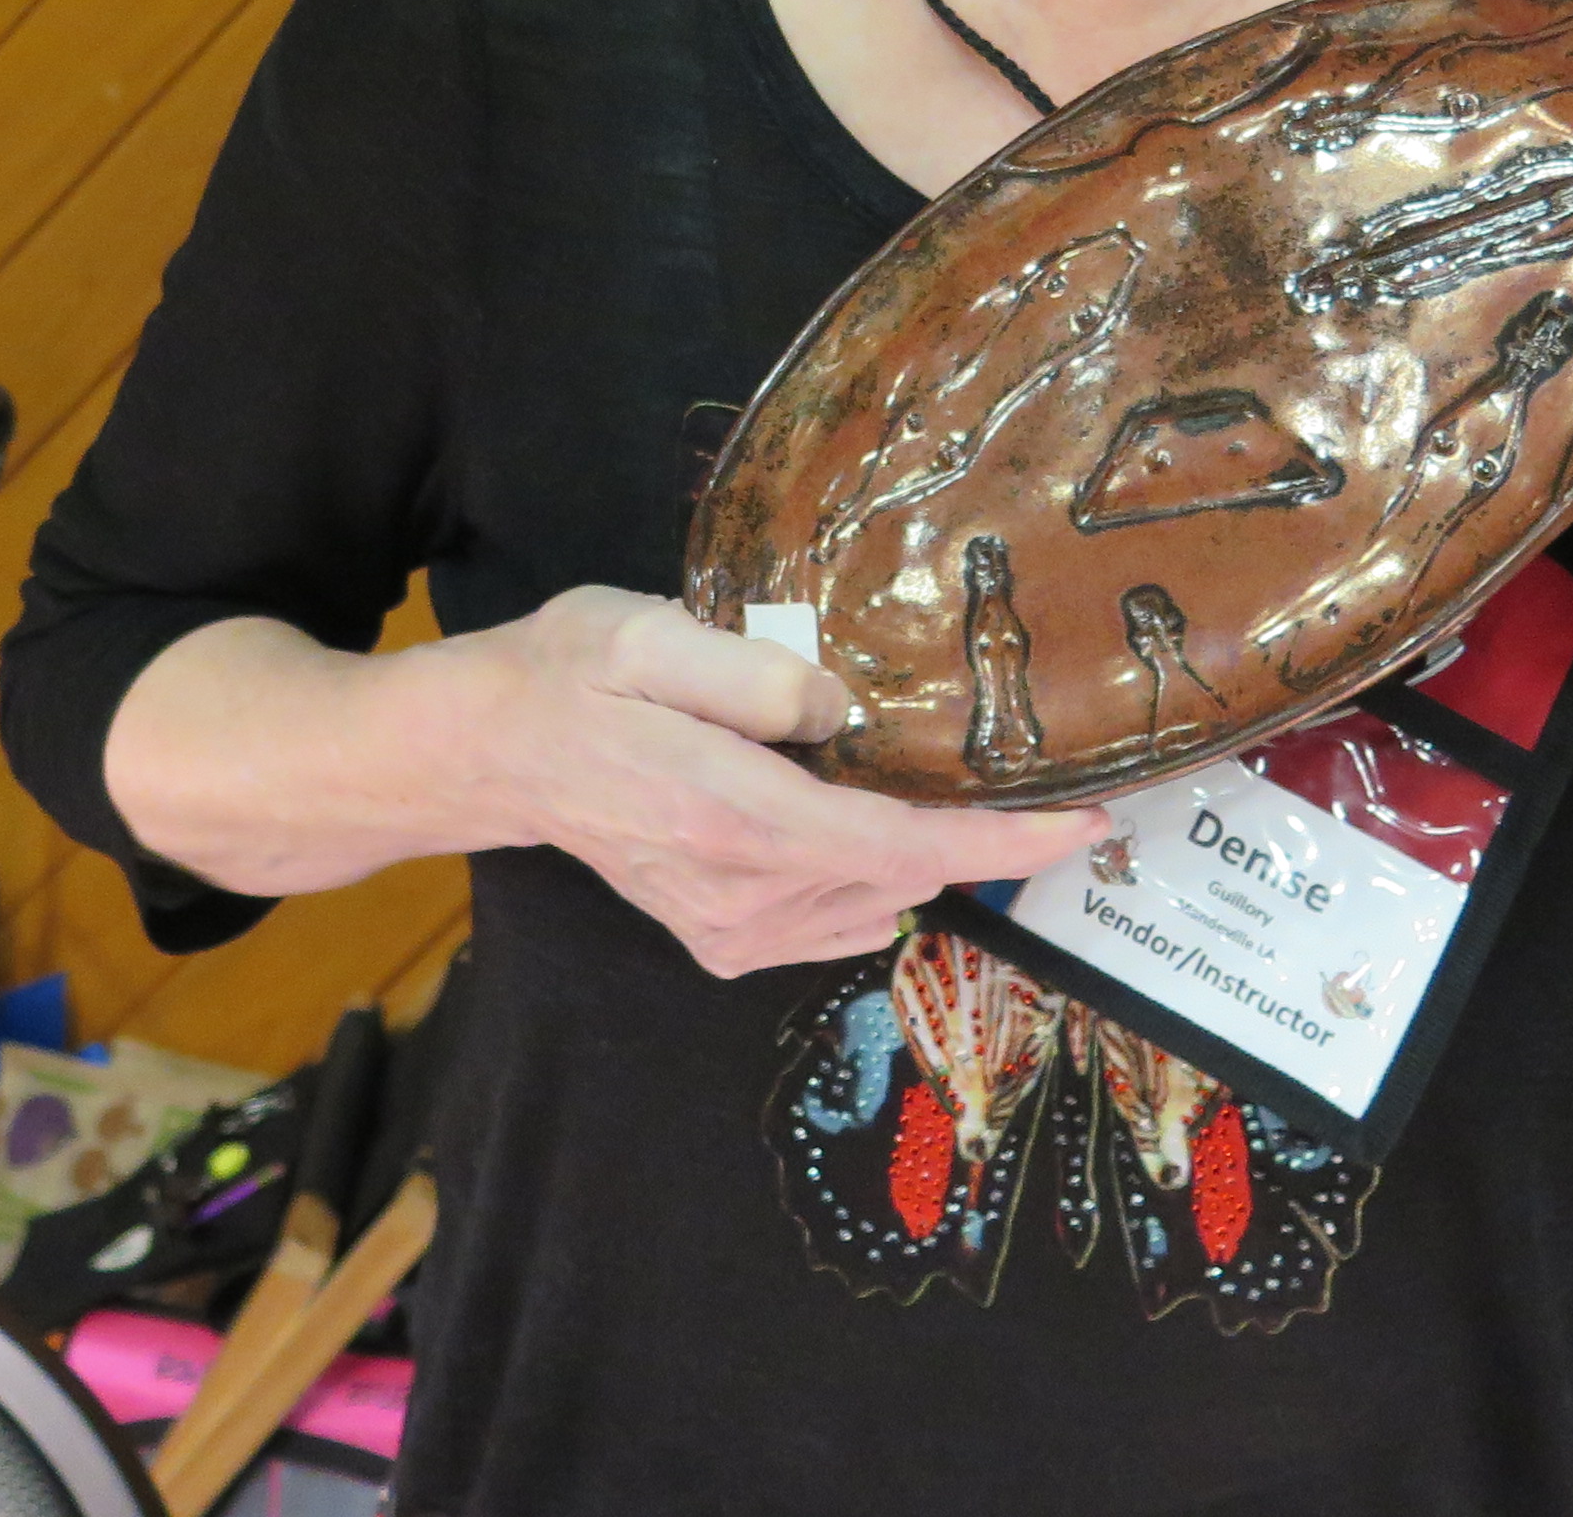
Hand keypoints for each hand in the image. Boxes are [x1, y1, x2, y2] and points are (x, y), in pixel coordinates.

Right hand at [460, 587, 1105, 977]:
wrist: (485, 751)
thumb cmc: (568, 676)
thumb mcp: (649, 633)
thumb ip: (754, 671)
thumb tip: (843, 706)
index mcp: (735, 816)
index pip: (904, 843)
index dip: (1005, 841)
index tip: (1087, 824)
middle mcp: (741, 893)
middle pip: (905, 877)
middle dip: (982, 838)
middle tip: (1041, 781)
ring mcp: (728, 928)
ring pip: (874, 901)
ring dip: (925, 855)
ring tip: (948, 790)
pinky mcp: (716, 940)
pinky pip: (832, 922)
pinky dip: (872, 881)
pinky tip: (859, 825)